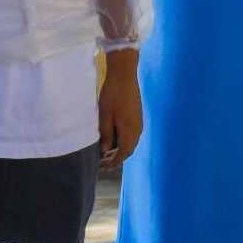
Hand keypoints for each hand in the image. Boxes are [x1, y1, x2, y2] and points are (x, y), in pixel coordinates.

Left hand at [98, 49, 142, 165]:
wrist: (124, 75)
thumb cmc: (112, 94)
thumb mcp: (105, 116)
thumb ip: (106, 134)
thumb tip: (105, 151)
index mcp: (129, 129)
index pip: (124, 153)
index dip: (114, 162)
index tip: (104, 166)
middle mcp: (137, 127)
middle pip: (129, 149)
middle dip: (118, 157)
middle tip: (104, 161)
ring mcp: (139, 121)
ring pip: (132, 142)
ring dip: (122, 149)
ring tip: (108, 150)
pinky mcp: (138, 114)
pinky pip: (133, 134)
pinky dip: (125, 140)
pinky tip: (116, 137)